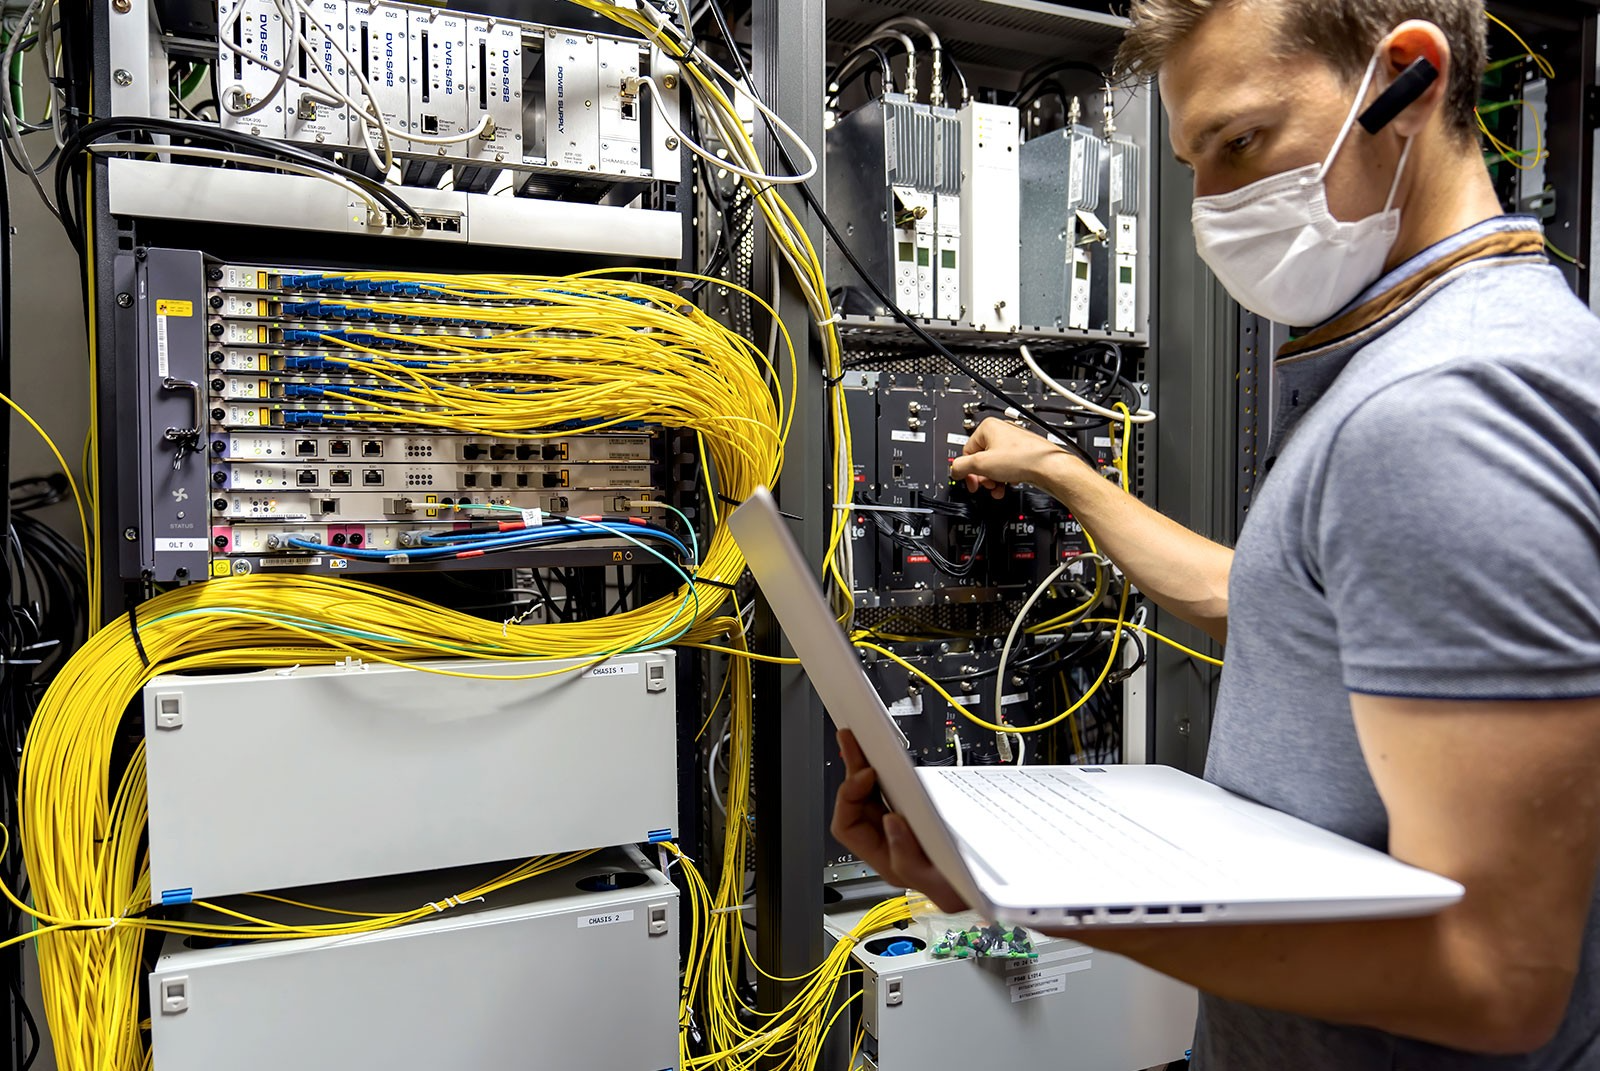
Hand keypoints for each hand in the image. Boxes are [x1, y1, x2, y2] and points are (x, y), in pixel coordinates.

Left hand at [831, 730, 967, 912]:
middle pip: (856, 806)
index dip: (850, 798)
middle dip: (853, 771)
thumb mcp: (944, 887)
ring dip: (864, 768)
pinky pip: (894, 793)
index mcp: (890, 862)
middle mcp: (892, 847)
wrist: (999, 888)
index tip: (868, 773)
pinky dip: (886, 773)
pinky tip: (884, 759)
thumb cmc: (971, 893)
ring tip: (859, 742)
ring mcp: (905, 831)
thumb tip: (891, 822)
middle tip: (853, 741)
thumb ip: (909, 861)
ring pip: (872, 796)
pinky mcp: (922, 817)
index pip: (848, 828)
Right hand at [949, 417, 1071, 497]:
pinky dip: (1005, 478)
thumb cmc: (1022, 459)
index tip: (971, 482)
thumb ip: (961, 467)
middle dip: (982, 477)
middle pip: (980, 459)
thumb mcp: (981, 465)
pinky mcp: (1022, 454)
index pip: (966, 451)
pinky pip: (1006, 467)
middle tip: (987, 485)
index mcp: (987, 427)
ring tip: (998, 488)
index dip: (968, 470)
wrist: (1049, 468)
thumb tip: (955, 470)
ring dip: (993, 480)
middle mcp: (1001, 432)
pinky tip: (1009, 484)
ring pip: (994, 465)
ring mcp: (1012, 443)